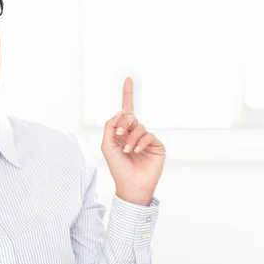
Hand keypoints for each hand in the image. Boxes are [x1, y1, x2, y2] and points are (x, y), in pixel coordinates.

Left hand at [101, 77, 165, 205]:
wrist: (131, 185)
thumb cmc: (118, 167)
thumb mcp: (107, 145)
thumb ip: (110, 126)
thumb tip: (121, 111)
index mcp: (122, 132)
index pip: (126, 110)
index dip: (127, 94)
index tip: (128, 79)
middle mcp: (135, 133)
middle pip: (130, 116)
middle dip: (124, 123)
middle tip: (119, 134)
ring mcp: (146, 139)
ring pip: (139, 127)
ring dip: (131, 138)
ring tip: (128, 151)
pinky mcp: (157, 145)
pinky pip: (148, 135)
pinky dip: (140, 142)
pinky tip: (136, 151)